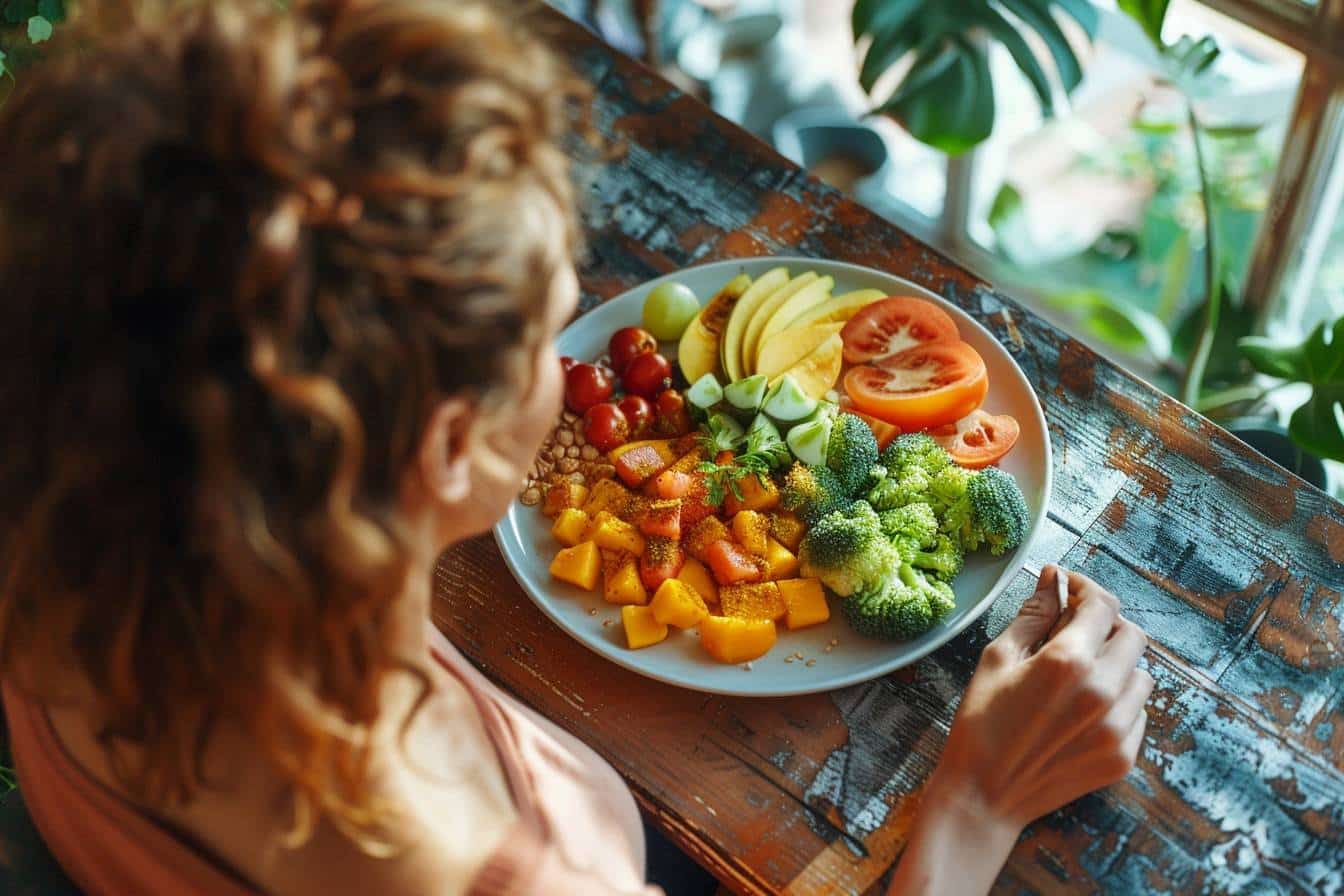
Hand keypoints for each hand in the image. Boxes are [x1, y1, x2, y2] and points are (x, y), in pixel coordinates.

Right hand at [889, 565, 1150, 894]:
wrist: (985, 796)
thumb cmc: (981, 723)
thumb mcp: (997, 659)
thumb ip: (1033, 615)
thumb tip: (1052, 578)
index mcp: (1068, 661)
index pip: (1103, 606)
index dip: (1087, 589)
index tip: (1071, 589)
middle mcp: (1103, 691)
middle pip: (1132, 635)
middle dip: (1105, 625)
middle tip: (1075, 632)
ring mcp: (1119, 728)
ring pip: (1141, 675)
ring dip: (1117, 666)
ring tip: (1080, 676)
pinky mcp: (1124, 756)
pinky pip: (1139, 714)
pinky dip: (1119, 703)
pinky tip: (1083, 711)